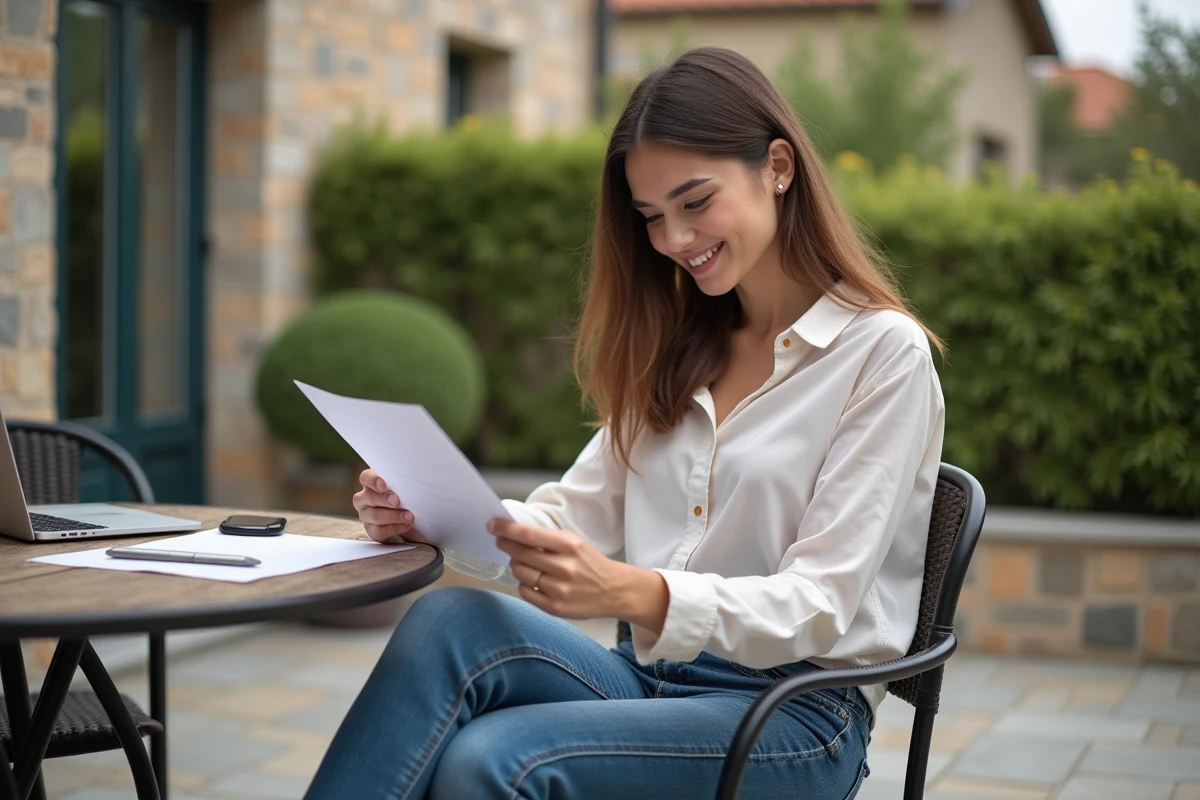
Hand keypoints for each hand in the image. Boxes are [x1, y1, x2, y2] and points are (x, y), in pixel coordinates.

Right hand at [353, 469, 432, 545]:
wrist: (410, 515)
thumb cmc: (406, 494)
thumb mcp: (405, 484)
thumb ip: (404, 478)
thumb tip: (414, 472)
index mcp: (370, 483)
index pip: (365, 478)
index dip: (373, 480)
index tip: (384, 485)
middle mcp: (364, 499)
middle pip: (369, 497)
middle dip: (384, 499)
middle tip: (397, 501)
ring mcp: (366, 515)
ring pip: (374, 516)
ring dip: (393, 516)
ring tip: (409, 517)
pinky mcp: (371, 530)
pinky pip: (378, 531)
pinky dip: (393, 529)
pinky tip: (405, 526)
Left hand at [487, 518, 633, 619]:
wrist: (614, 590)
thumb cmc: (591, 563)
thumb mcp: (575, 543)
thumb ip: (548, 539)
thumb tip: (514, 533)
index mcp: (570, 546)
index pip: (529, 535)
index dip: (507, 529)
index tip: (492, 525)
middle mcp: (564, 567)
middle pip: (520, 554)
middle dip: (507, 546)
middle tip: (502, 541)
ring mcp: (559, 590)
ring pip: (520, 573)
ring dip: (516, 565)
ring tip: (525, 563)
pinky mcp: (555, 607)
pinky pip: (525, 592)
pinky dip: (523, 584)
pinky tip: (533, 580)